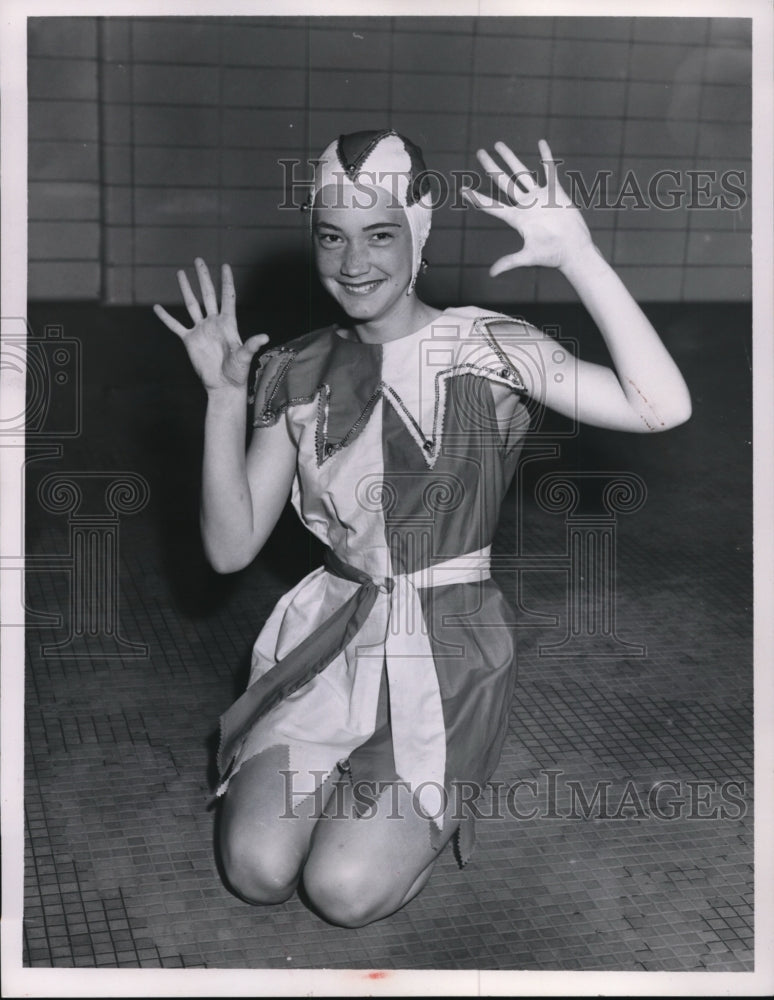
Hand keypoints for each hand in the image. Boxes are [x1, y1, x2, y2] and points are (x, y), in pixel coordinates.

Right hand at [153, 259, 267, 391]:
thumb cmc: (237, 372)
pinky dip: (166, 317)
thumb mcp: (244, 357)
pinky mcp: (190, 340)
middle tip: (198, 260)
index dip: (226, 281)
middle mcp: (214, 322)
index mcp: (228, 323)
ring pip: (192, 304)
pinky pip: (176, 326)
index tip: (225, 265)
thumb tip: (264, 337)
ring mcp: (201, 330)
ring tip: (181, 273)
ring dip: (186, 289)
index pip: (227, 296)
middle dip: (203, 277)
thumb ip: (251, 345)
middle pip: (208, 294)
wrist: (223, 385)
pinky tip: (157, 308)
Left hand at [462, 139, 593, 274]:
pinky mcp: (555, 192)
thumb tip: (491, 274)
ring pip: (521, 172)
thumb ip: (510, 262)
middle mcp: (524, 205)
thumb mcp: (529, 256)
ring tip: (498, 144)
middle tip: (480, 153)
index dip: (477, 198)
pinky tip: (541, 144)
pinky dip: (546, 157)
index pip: (491, 205)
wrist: (574, 250)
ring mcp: (539, 197)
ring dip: (510, 158)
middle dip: (491, 167)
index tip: (463, 188)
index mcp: (516, 218)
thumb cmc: (552, 255)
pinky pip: (549, 170)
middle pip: (503, 182)